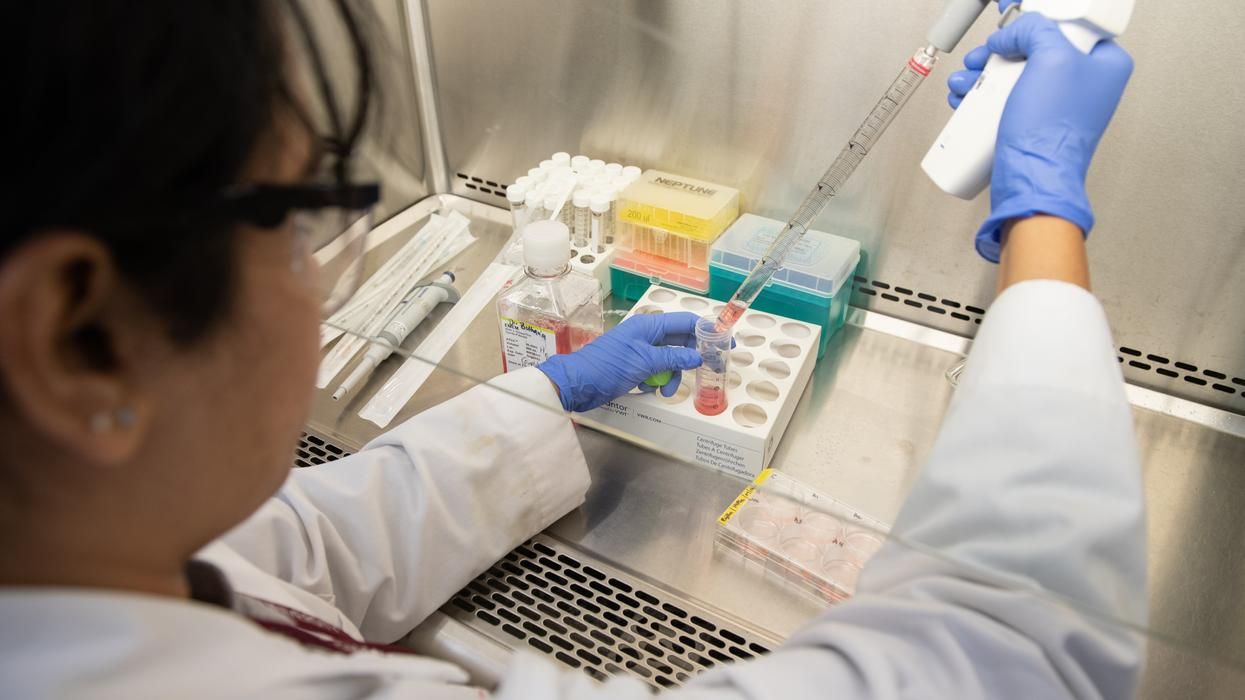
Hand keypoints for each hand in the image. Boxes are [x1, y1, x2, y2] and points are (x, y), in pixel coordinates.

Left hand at [537, 311, 702, 411]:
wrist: (578, 384)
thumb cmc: (608, 366)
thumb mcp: (645, 362)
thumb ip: (674, 359)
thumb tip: (698, 357)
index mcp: (649, 325)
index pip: (686, 321)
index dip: (707, 331)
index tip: (725, 343)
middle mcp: (647, 334)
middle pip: (680, 343)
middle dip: (688, 361)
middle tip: (701, 374)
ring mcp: (640, 351)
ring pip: (669, 361)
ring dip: (670, 376)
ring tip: (664, 391)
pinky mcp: (634, 366)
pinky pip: (655, 371)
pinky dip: (656, 381)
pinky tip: (648, 389)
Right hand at [947, 12, 1133, 261]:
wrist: (1032, 181)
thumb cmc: (1050, 131)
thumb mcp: (1051, 58)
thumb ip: (1036, 29)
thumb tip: (1014, 32)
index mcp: (1106, 64)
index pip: (1069, 25)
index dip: (1034, 24)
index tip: (1009, 29)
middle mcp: (1087, 85)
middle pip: (1036, 50)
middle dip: (998, 53)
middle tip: (982, 57)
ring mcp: (1060, 108)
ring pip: (1015, 76)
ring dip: (983, 75)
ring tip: (965, 81)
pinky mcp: (1036, 126)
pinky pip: (1007, 101)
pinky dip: (984, 96)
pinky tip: (966, 97)